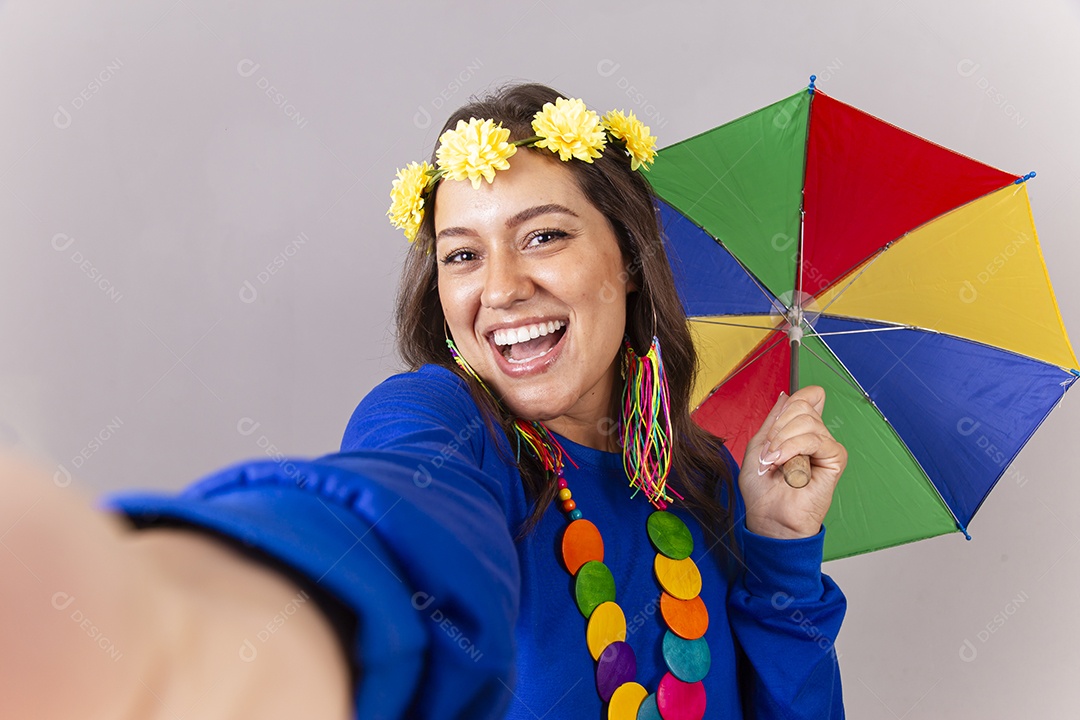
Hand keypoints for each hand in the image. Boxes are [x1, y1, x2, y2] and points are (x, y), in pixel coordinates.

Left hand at [739, 386, 846, 539]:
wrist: (769, 517)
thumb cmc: (762, 489)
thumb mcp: (759, 446)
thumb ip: (773, 420)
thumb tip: (786, 395)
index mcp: (798, 431)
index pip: (809, 397)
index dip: (795, 400)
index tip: (776, 422)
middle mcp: (815, 436)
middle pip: (802, 405)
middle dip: (778, 428)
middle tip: (768, 452)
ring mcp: (825, 447)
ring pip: (807, 421)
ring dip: (782, 441)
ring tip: (774, 462)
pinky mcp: (834, 459)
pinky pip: (816, 439)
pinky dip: (794, 449)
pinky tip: (784, 465)